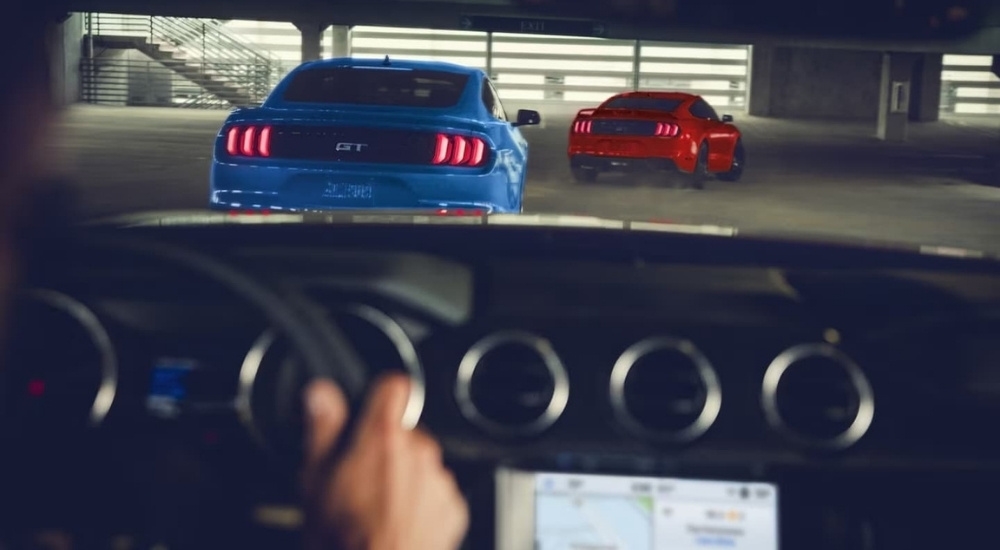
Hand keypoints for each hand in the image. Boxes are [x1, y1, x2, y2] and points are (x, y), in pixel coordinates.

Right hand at [301, 374, 468, 549]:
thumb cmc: (345, 537)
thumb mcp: (316, 477)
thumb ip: (322, 426)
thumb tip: (320, 393)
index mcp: (382, 436)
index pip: (394, 386)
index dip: (381, 393)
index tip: (372, 405)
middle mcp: (418, 451)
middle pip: (404, 431)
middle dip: (385, 448)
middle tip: (361, 477)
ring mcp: (438, 479)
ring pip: (420, 463)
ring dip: (403, 476)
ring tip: (377, 505)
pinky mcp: (452, 507)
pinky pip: (436, 492)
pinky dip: (420, 502)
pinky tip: (395, 520)